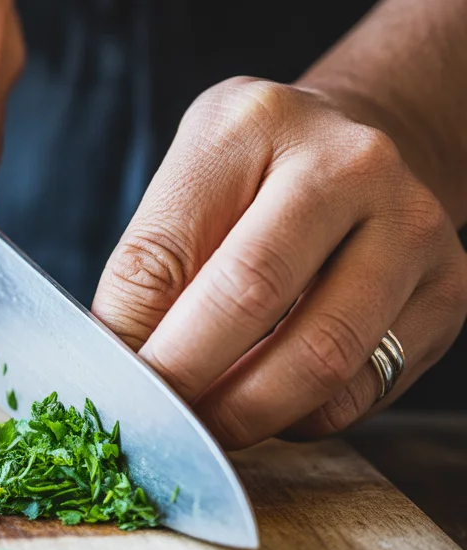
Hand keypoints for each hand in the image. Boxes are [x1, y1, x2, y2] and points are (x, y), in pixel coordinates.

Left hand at [93, 77, 466, 447]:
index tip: (115, 392)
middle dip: (190, 381)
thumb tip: (119, 368)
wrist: (366, 162)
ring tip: (210, 425)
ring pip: (320, 360)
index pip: (170, 250)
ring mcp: (412, 226)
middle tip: (160, 425)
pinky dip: (305, 418)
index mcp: (256, 124)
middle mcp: (349, 163)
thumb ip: (152, 270)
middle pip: (250, 298)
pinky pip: (363, 389)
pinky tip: (278, 405)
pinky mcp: (450, 291)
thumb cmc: (258, 182)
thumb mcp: (192, 189)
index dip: (133, 339)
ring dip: (249, 413)